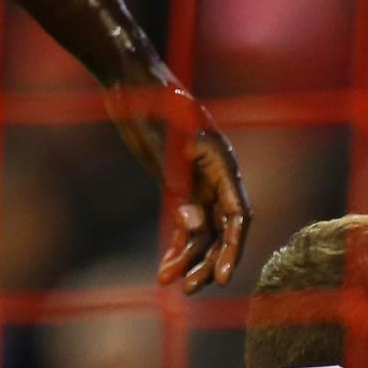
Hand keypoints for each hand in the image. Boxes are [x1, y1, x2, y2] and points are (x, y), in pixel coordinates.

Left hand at [103, 74, 250, 293]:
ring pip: (204, 230)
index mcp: (222, 162)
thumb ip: (177, 184)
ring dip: (190, 258)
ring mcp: (199, 181)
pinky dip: (177, 244)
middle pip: (223, 229)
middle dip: (209, 260)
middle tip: (192, 289)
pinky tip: (165, 268)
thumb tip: (192, 225)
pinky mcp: (179, 184)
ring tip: (171, 283)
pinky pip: (185, 222)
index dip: (233, 248)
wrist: (129, 79)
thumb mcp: (160, 143)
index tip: (222, 277)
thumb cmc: (148, 102)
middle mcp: (217, 176)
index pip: (238, 215)